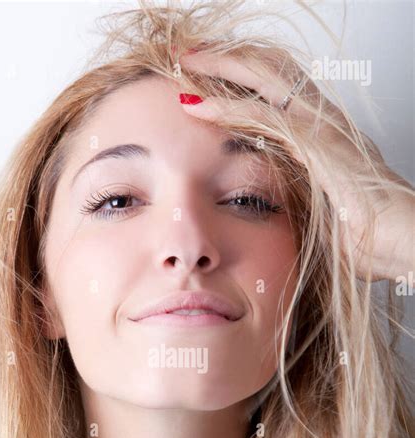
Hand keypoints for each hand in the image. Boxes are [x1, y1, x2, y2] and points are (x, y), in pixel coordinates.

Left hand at [177, 47, 414, 284]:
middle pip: (267, 70)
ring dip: (220, 67)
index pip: (274, 91)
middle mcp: (321, 120)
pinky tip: (196, 106)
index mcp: (322, 135)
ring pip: (264, 76)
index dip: (239, 79)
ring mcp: (321, 126)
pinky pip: (262, 115)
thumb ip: (294, 204)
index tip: (202, 80)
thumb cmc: (369, 239)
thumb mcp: (318, 217)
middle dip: (224, 59)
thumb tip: (269, 221)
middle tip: (185, 56)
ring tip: (183, 62)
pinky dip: (226, 107)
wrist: (403, 244)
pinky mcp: (317, 141)